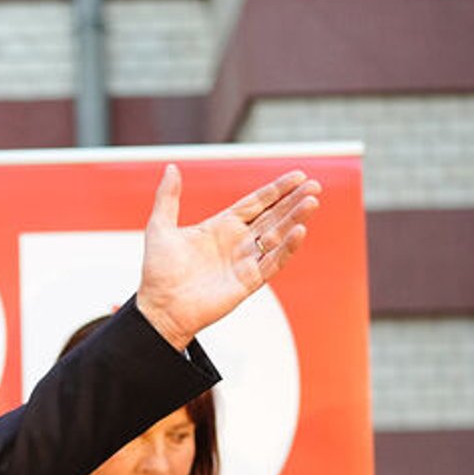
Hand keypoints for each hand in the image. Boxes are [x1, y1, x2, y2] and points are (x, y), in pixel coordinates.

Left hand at [135, 165, 321, 350]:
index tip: (298, 175)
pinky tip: (299, 231)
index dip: (276, 189)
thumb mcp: (160, 227)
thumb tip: (170, 167)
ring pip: (277, 236)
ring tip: (312, 202)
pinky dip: (286, 247)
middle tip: (315, 185)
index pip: (256, 203)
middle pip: (272, 216)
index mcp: (220, 226)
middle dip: (293, 201)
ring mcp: (244, 262)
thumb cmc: (158, 271)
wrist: (159, 307)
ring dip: (295, 219)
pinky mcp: (248, 282)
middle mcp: (236, 242)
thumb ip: (168, 197)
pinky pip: (272, 262)